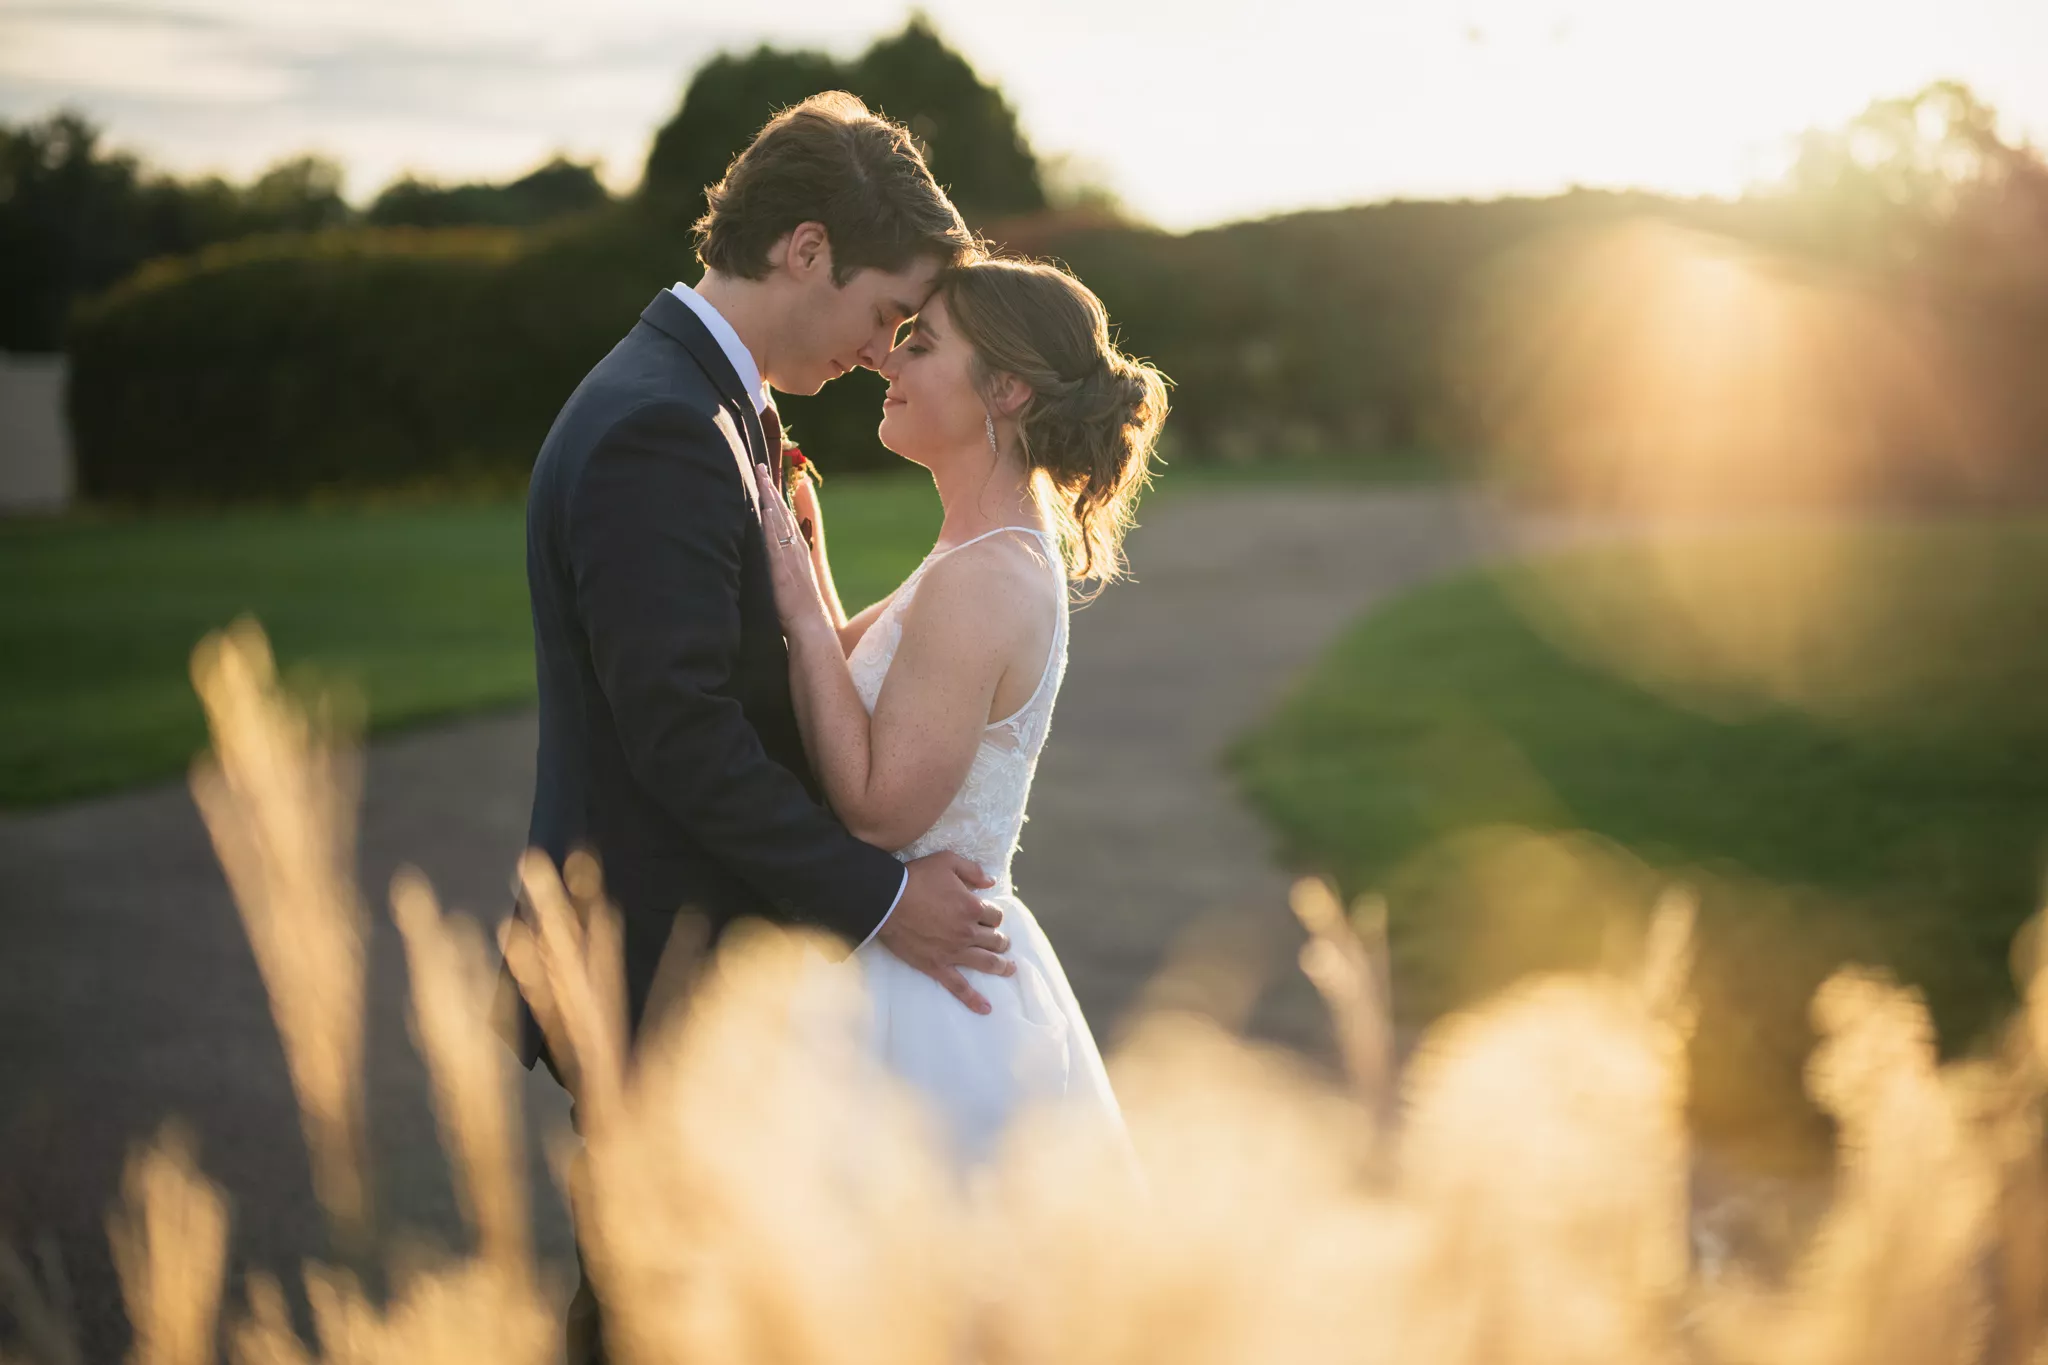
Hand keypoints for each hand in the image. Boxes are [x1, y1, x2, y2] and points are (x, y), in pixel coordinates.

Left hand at [755, 462, 825, 633]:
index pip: (786, 518)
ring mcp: (790, 556)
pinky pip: (775, 539)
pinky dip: (771, 523)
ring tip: (760, 476)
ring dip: (769, 497)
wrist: (811, 626)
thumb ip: (782, 569)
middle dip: (771, 488)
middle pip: (782, 512)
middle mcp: (796, 549)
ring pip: (779, 520)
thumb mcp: (791, 583)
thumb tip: (773, 563)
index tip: (767, 480)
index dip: (776, 498)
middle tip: (760, 466)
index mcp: (798, 552)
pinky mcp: (782, 567)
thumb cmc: (800, 612)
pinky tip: (764, 508)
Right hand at [880, 851, 1013, 1013]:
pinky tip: (986, 1008)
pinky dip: (973, 999)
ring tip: (1009, 969)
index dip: (994, 914)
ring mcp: (954, 952)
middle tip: (1002, 942)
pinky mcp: (937, 966)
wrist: (886, 901)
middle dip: (1001, 940)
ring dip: (1001, 966)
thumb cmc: (916, 879)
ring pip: (986, 963)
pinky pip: (959, 987)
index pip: (996, 915)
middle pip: (995, 940)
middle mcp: (968, 932)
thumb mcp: (947, 861)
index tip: (988, 915)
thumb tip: (991, 882)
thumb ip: (973, 870)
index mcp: (972, 907)